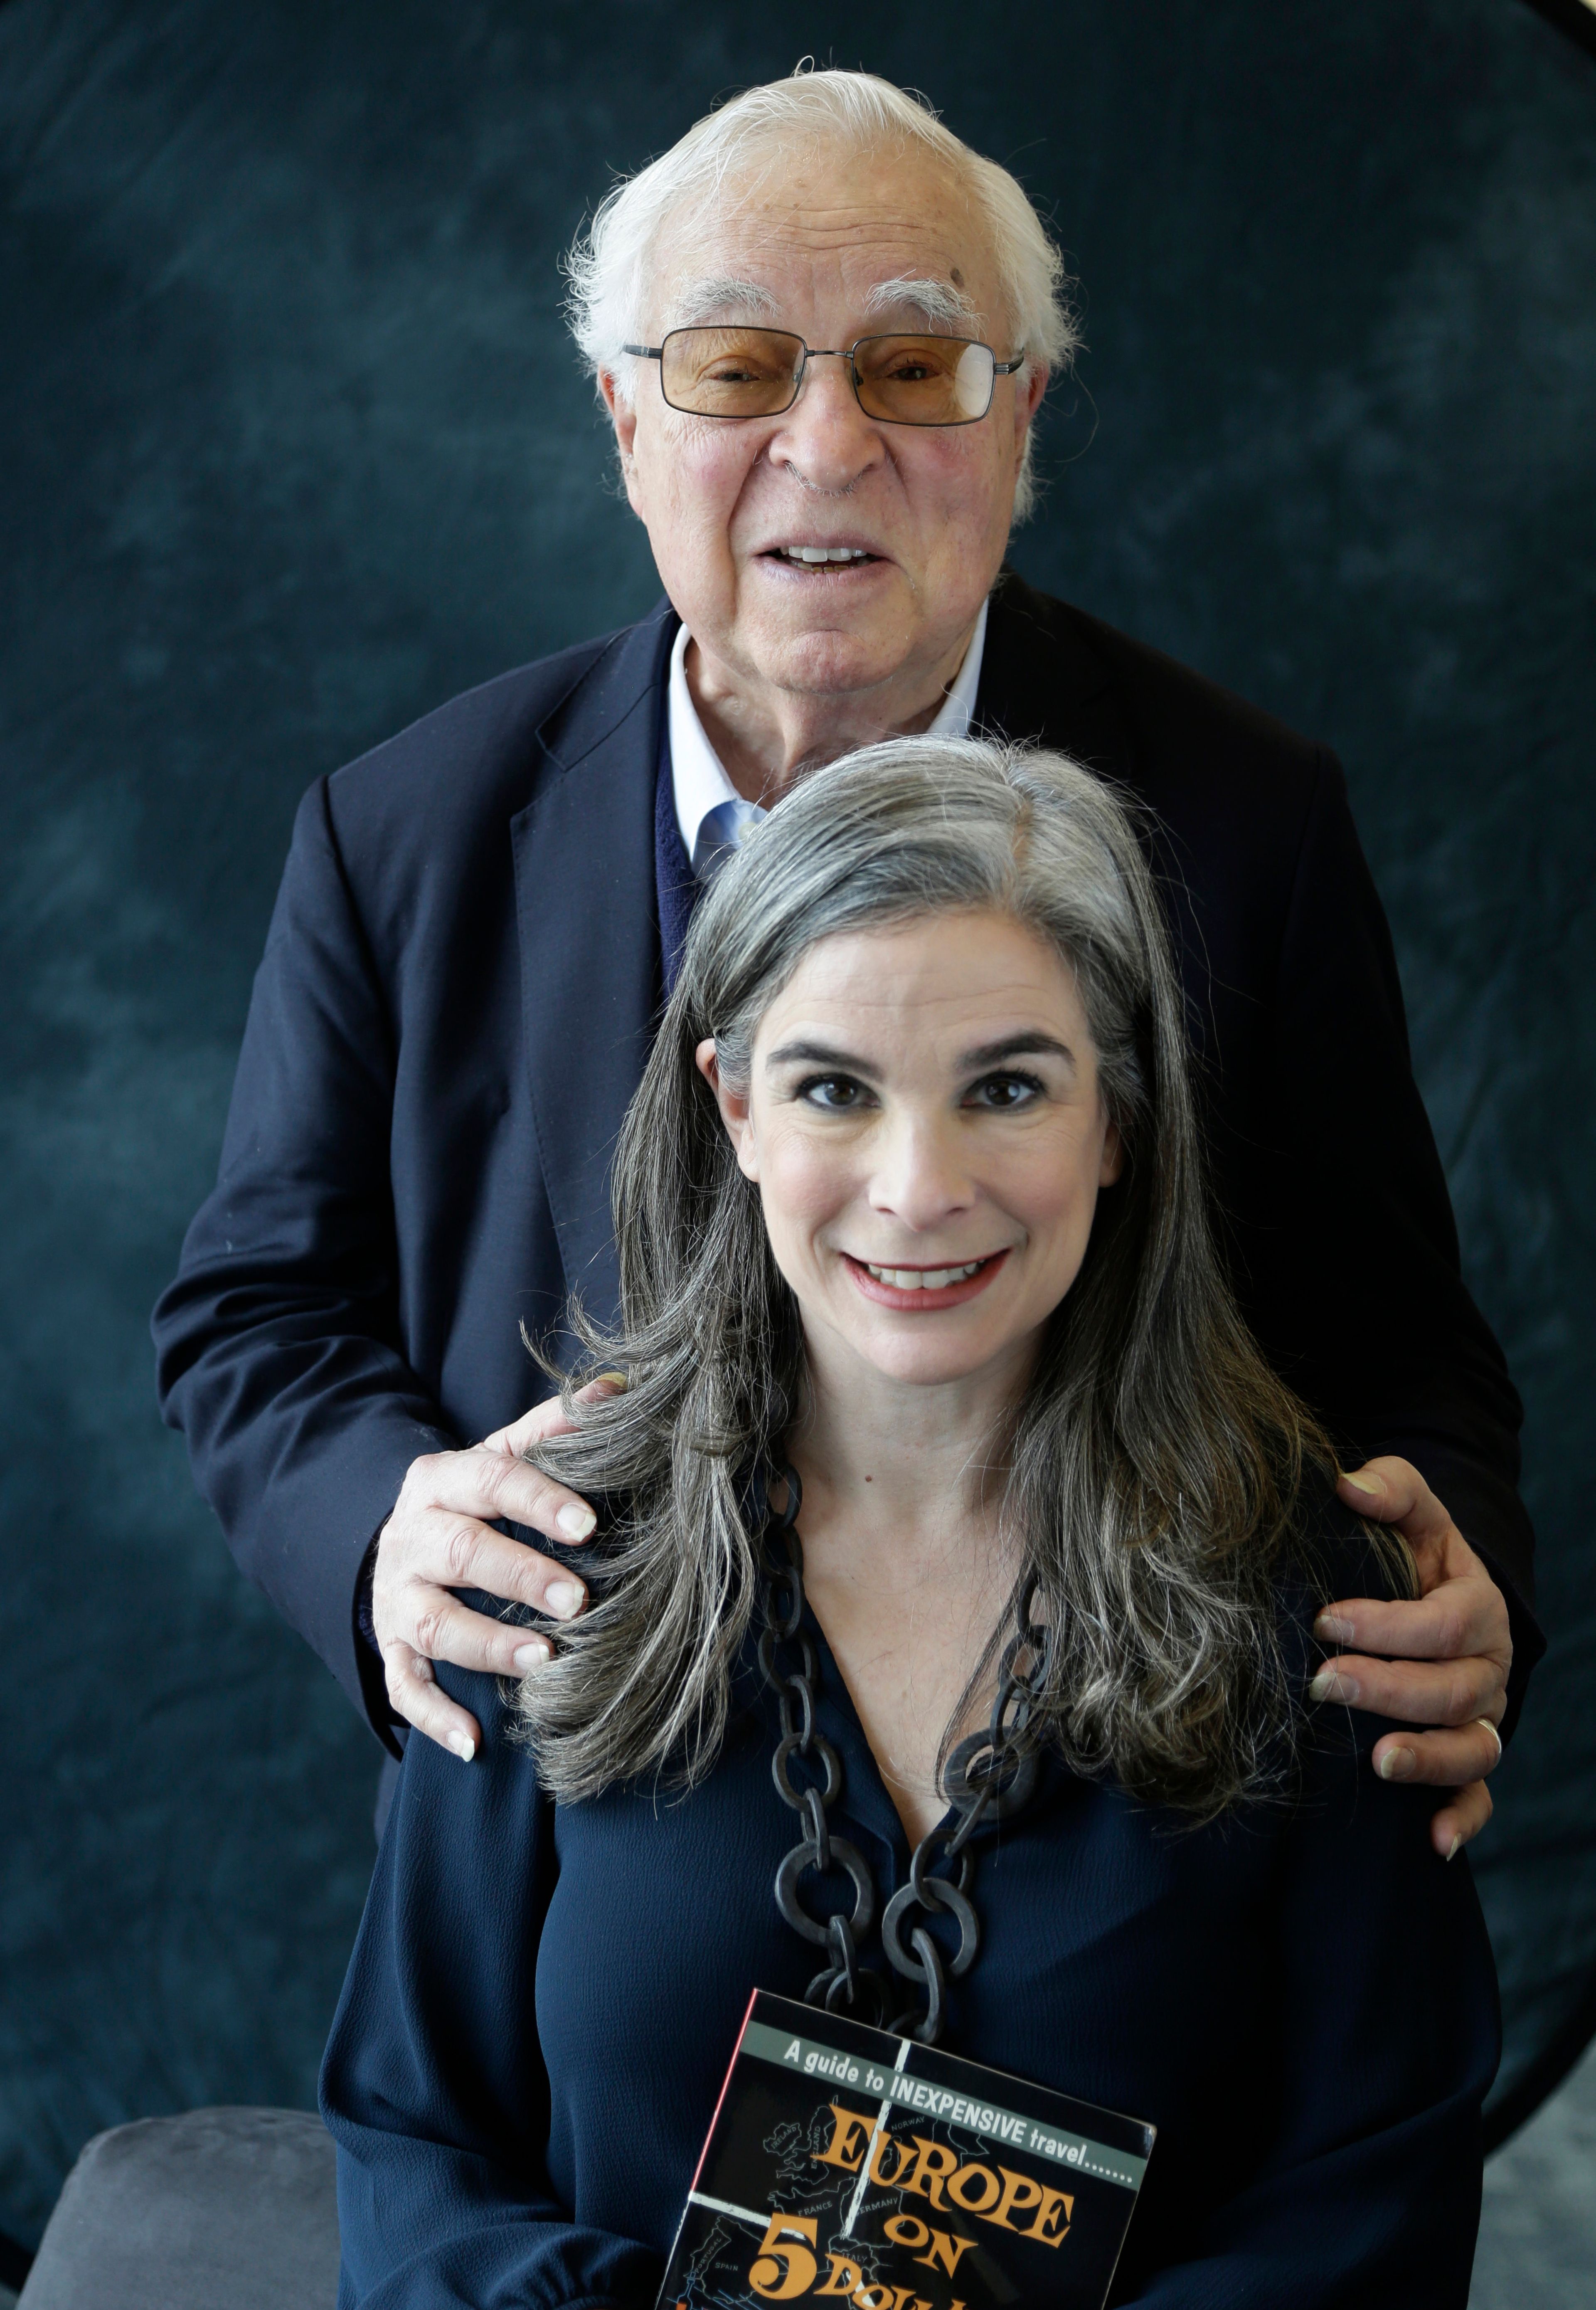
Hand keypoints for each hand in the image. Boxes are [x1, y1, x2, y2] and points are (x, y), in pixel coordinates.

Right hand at [373, 1382, 616, 1758]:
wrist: (398, 1541)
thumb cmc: (472, 1500)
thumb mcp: (502, 1456)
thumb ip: (555, 1428)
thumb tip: (619, 1391)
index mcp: (441, 1481)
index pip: (492, 1482)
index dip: (538, 1501)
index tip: (588, 1526)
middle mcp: (410, 1537)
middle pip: (460, 1553)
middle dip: (518, 1576)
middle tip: (576, 1600)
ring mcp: (395, 1597)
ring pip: (434, 1623)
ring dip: (487, 1644)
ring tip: (543, 1659)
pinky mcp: (390, 1646)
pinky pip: (403, 1685)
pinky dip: (433, 1716)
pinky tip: (475, 1740)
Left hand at [1309, 1457, 1510, 1859]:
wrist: (1433, 1600)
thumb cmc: (1411, 1556)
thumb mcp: (1410, 1514)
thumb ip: (1388, 1488)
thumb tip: (1347, 1486)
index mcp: (1478, 1608)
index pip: (1444, 1623)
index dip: (1387, 1625)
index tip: (1327, 1621)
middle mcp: (1487, 1669)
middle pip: (1452, 1689)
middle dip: (1389, 1688)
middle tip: (1325, 1683)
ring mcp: (1481, 1718)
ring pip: (1470, 1748)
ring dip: (1427, 1758)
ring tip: (1377, 1760)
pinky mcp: (1469, 1759)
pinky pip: (1478, 1797)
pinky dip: (1462, 1820)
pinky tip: (1433, 1840)